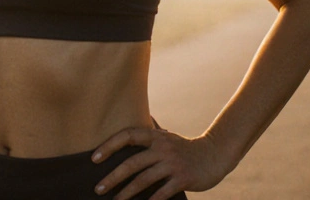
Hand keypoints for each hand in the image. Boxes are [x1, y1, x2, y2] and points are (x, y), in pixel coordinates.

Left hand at [91, 126, 229, 199]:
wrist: (215, 155)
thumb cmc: (185, 147)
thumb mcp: (168, 136)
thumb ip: (152, 130)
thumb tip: (141, 116)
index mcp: (156, 137)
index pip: (128, 136)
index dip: (109, 145)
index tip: (94, 158)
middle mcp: (163, 148)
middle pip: (132, 163)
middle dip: (113, 177)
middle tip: (98, 188)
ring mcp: (173, 164)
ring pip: (144, 180)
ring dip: (127, 193)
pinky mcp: (183, 179)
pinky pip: (162, 193)